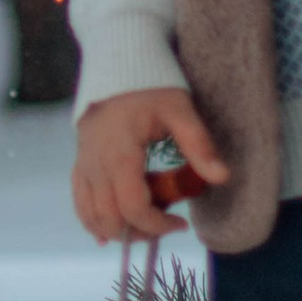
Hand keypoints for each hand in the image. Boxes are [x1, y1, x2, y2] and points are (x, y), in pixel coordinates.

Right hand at [72, 88, 227, 241]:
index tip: (181, 224)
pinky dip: (92, 221)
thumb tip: (222, 177)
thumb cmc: (151, 88)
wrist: (116, 67)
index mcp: (120, 153)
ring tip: (144, 227)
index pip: (133, 206)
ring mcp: (84, 165)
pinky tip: (107, 233)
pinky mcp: (79, 163)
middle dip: (139, 232)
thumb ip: (199, 144)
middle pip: (110, 218)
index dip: (157, 225)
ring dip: (117, 230)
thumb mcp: (180, 110)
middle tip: (164, 225)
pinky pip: (79, 202)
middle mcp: (96, 164)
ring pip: (91, 215)